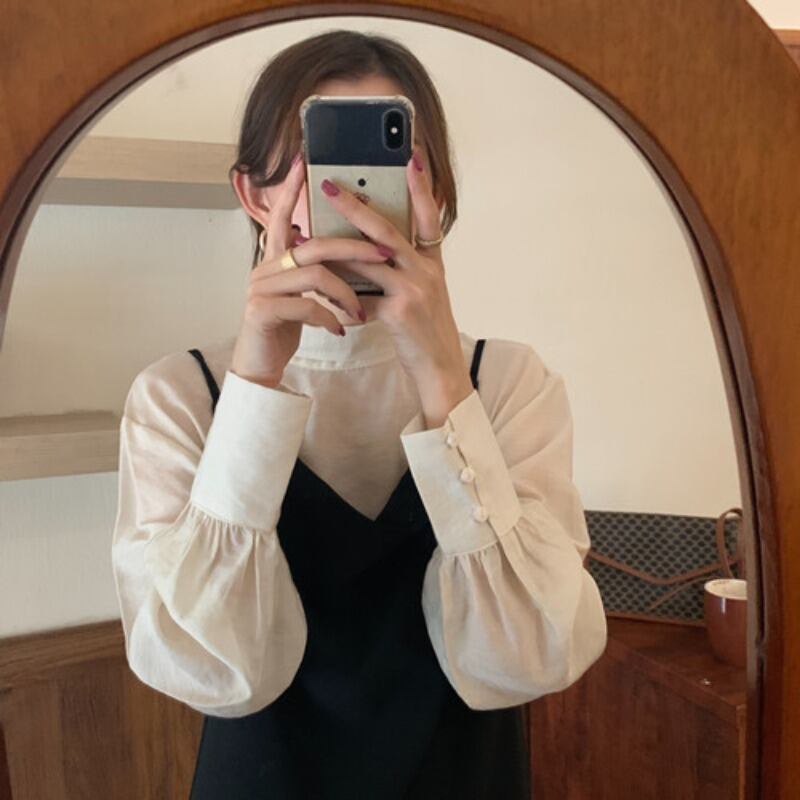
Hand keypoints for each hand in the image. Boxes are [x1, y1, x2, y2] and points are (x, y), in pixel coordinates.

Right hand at [231, 153, 388, 387]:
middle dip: (354, 248)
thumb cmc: (285, 328)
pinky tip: (339, 328)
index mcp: (275, 260)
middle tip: (384, 254)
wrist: (260, 367)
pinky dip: (328, 316)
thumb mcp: (303, 294)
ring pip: (314, 275)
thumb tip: (345, 250)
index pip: (283, 217)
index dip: (293, 190)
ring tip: (361, 310)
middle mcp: (265, 268)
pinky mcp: (262, 313)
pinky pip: (306, 305)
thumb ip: (315, 270)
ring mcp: (261, 289)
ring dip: (346, 292)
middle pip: (314, 244)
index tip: (305, 162)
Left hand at [316, 148, 473, 426]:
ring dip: (334, 245)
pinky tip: (318, 291)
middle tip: (327, 185)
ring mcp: (415, 290)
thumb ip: (398, 271)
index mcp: (432, 263)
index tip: (410, 156)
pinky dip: (339, 294)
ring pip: (367, 259)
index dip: (421, 185)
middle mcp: (427, 271)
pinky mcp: (400, 312)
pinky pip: (360, 296)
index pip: (429, 216)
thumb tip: (360, 253)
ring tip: (307, 233)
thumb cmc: (425, 333)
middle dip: (355, 205)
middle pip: (387, 229)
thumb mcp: (421, 295)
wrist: (441, 370)